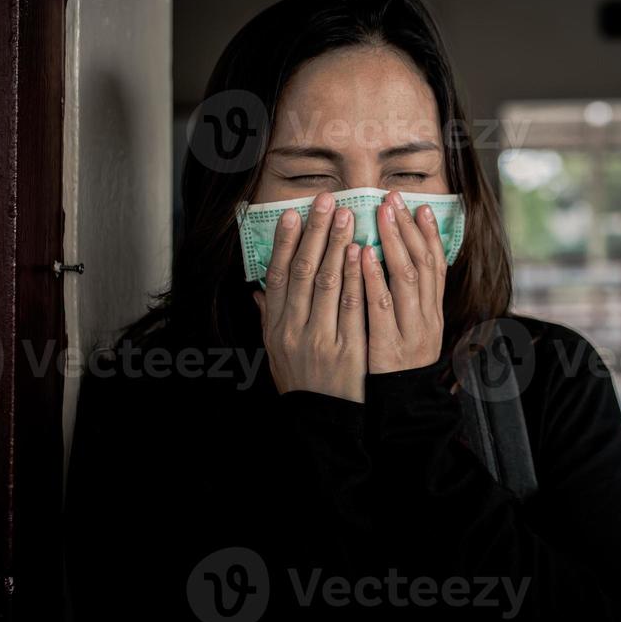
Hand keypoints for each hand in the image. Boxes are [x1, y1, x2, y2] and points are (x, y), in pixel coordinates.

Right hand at [253, 192, 367, 401]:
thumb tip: (258, 288)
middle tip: (326, 201)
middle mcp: (293, 329)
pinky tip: (362, 253)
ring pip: (326, 283)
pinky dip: (354, 277)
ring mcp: (320, 338)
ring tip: (347, 215)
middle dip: (315, 233)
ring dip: (336, 245)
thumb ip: (269, 316)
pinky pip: (352, 307)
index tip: (291, 213)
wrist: (321, 420)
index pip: (277, 276)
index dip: (283, 243)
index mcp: (275, 327)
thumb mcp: (276, 349)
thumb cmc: (300, 380)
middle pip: (302, 272)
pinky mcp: (347, 350)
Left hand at [365, 190, 447, 374]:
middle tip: (395, 199)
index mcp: (433, 313)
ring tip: (382, 214)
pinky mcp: (389, 345)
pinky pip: (382, 305)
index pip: (436, 265)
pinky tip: (363, 254)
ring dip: (394, 242)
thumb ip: (404, 303)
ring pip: (407, 277)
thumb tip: (394, 266)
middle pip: (424, 263)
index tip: (419, 206)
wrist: (401, 412)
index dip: (429, 234)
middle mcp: (428, 317)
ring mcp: (411, 331)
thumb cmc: (398, 369)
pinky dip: (374, 277)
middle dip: (409, 228)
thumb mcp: (410, 332)